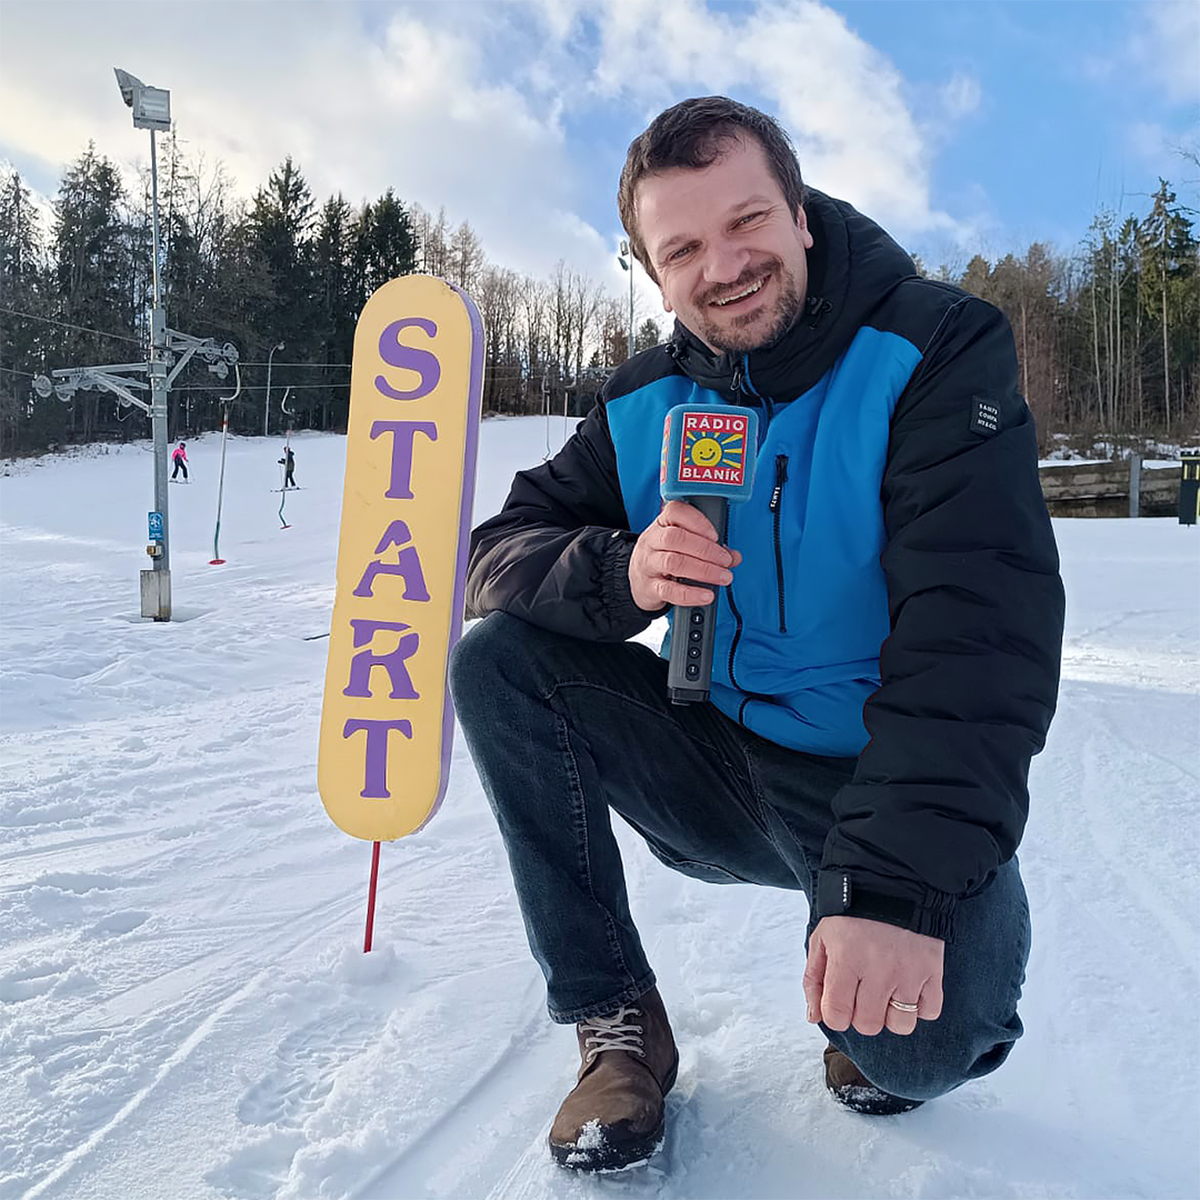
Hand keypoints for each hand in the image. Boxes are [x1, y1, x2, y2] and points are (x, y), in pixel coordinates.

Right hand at [628, 500, 741, 612]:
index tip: (715, 535)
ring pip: (673, 562)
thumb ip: (709, 547)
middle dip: (706, 549)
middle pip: (676, 538)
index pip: (675, 512)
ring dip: (703, 570)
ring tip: (722, 577)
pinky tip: (706, 595)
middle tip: (725, 561)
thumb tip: (734, 556)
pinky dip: (690, 594)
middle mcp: (652, 542)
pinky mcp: (649, 588)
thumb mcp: (681, 546)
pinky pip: (668, 590)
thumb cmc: (663, 558)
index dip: (698, 521)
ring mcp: (648, 564)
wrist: (636, 582)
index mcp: (662, 525)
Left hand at [803, 915, 943, 1035]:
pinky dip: (920, 1007)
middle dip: (862, 1015)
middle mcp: (878, 970)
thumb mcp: (822, 939)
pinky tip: (908, 987)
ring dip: (892, 1015)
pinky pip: (929, 1012)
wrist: (892, 884)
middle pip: (869, 1025)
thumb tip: (815, 1016)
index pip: (837, 1016)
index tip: (840, 1002)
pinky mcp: (933, 971)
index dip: (836, 1015)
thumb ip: (814, 979)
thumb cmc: (852, 915)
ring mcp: (909, 972)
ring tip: (887, 991)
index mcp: (846, 959)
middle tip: (863, 992)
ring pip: (901, 1025)